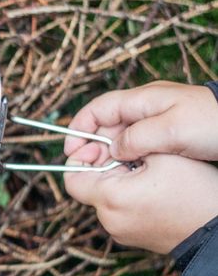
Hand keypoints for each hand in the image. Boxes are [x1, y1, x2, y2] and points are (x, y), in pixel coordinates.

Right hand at [64, 81, 217, 161]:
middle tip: (89, 170)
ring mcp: (155, 122)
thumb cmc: (213, 123)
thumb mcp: (171, 131)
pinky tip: (130, 174)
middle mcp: (144, 109)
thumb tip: (111, 150)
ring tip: (108, 175)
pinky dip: (127, 160)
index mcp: (141, 100)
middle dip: (92, 147)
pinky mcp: (166, 136)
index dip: (79, 129)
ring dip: (109, 156)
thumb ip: (136, 139)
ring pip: (120, 139)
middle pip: (105, 127)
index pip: (96, 110)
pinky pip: (136, 148)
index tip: (71, 151)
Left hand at [64, 139, 217, 253]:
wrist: (217, 231)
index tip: (100, 145)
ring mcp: (119, 232)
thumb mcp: (161, 154)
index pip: (71, 177)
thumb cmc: (194, 191)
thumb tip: (105, 143)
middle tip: (128, 154)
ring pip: (104, 198)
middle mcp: (108, 220)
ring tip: (144, 170)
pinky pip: (117, 211)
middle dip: (102, 165)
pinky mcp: (131, 237)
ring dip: (116, 180)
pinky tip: (150, 188)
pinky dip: (125, 197)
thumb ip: (125, 145)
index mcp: (109, 199)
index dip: (80, 157)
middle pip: (88, 186)